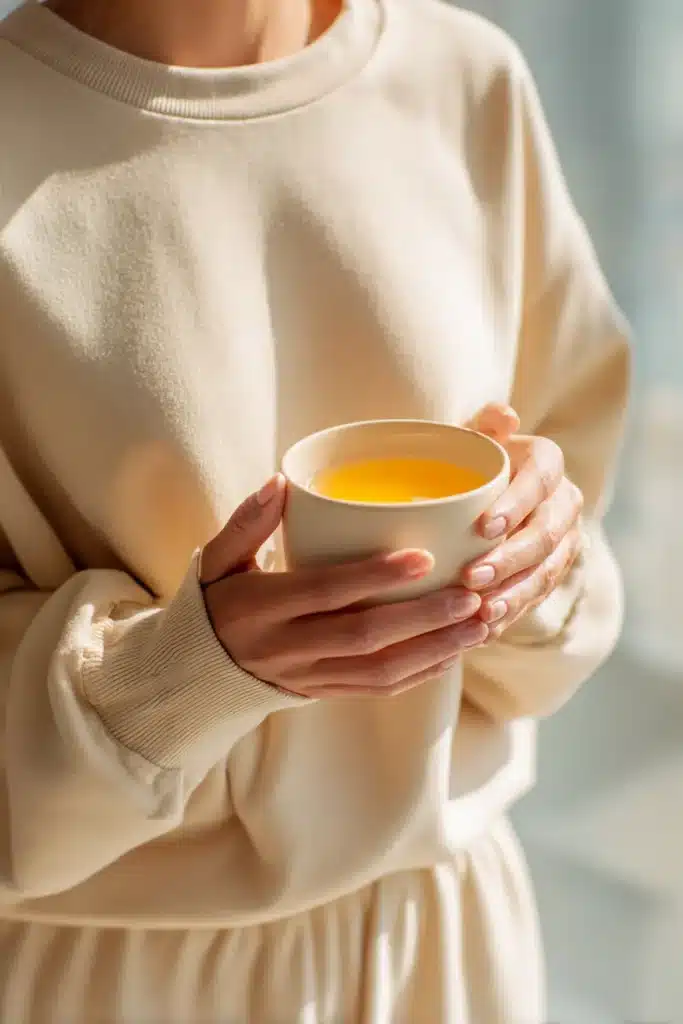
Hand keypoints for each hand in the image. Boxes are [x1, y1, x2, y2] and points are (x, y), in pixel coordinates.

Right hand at [201, 476, 487, 698]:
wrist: (199, 673)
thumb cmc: (217, 601)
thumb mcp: (216, 560)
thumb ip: (246, 523)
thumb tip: (280, 483)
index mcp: (261, 608)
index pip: (325, 591)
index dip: (375, 576)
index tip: (424, 556)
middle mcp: (287, 648)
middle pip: (364, 636)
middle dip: (423, 618)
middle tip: (472, 595)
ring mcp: (308, 677)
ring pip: (379, 671)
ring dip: (434, 650)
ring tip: (479, 625)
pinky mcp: (323, 693)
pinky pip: (376, 690)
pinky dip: (419, 674)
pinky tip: (454, 653)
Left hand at [462, 404, 583, 639]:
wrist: (474, 496)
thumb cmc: (465, 461)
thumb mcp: (469, 437)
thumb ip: (484, 424)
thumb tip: (504, 416)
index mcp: (547, 462)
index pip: (540, 482)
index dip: (517, 505)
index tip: (483, 526)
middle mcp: (564, 502)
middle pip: (545, 535)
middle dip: (511, 559)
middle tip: (472, 578)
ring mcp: (563, 542)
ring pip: (545, 572)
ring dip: (514, 595)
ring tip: (481, 613)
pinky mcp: (550, 573)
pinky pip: (536, 597)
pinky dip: (510, 615)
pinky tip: (483, 631)